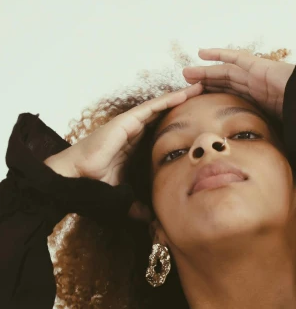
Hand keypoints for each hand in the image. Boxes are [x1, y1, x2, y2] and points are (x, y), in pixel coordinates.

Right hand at [43, 83, 204, 221]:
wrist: (76, 178)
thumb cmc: (94, 184)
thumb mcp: (124, 196)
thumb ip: (138, 205)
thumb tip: (151, 220)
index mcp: (135, 147)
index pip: (161, 132)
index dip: (179, 125)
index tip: (198, 122)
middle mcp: (134, 133)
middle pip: (164, 115)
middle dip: (183, 106)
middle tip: (206, 97)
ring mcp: (130, 125)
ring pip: (160, 107)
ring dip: (180, 97)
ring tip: (200, 88)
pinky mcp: (126, 121)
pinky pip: (152, 108)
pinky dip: (168, 100)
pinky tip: (185, 94)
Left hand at [182, 49, 294, 120]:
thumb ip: (293, 150)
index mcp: (265, 101)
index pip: (236, 97)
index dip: (219, 97)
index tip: (202, 101)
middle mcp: (259, 86)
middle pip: (227, 83)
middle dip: (207, 83)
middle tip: (188, 84)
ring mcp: (259, 75)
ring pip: (225, 72)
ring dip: (206, 72)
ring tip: (187, 73)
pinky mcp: (260, 66)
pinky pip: (235, 57)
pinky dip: (218, 54)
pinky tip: (201, 53)